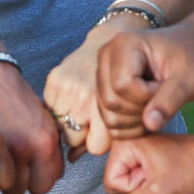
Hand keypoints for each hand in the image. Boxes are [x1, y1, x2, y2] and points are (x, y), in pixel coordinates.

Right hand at [0, 61, 63, 193]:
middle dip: (20, 180)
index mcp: (45, 141)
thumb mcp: (44, 119)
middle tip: (13, 163)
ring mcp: (1, 151)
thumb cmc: (12, 94)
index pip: (48, 182)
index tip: (30, 169)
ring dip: (2, 178)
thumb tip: (50, 174)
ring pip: (7, 187)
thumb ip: (49, 148)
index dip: (38, 177)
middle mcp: (26, 148)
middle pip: (27, 189)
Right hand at [43, 16, 149, 156]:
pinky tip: (74, 97)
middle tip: (96, 118)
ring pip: (61, 126)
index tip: (110, 129)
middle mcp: (87, 95)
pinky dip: (60, 108)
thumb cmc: (134, 73)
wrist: (118, 36)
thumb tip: (75, 158)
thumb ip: (118, 133)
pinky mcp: (55, 78)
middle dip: (86, 133)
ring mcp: (68, 86)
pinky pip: (50, 110)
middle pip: (76, 138)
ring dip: (71, 122)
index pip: (97, 146)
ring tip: (84, 108)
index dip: (104, 140)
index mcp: (112, 101)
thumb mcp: (143, 104)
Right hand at [97, 24, 193, 137]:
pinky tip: (148, 113)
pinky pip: (109, 122)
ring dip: (136, 121)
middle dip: (141, 110)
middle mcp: (105, 56)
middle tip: (163, 98)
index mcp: (124, 44)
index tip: (167, 86)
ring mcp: (101, 74)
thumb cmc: (189, 61)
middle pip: (112, 101)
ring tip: (157, 105)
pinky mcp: (102, 91)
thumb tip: (151, 124)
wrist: (185, 52)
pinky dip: (130, 127)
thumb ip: (170, 100)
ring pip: (109, 116)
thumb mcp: (189, 79)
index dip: (148, 95)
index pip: (123, 85)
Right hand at [101, 133, 193, 193]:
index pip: (111, 182)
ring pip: (125, 181)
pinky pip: (134, 176)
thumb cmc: (189, 170)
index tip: (154, 177)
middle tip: (159, 176)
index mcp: (124, 144)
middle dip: (138, 187)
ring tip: (162, 174)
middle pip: (116, 181)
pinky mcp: (139, 152)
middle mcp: (123, 141)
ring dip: (144, 185)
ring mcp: (131, 146)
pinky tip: (162, 173)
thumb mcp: (160, 193)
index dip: (133, 189)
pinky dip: (149, 181)